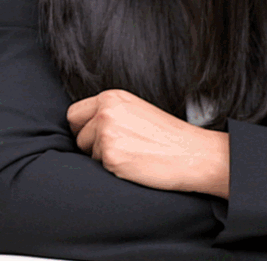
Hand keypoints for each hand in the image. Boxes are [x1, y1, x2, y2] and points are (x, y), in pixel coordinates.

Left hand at [66, 89, 229, 197]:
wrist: (193, 154)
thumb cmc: (166, 135)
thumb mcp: (135, 110)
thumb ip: (109, 112)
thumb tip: (82, 126)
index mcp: (111, 98)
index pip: (74, 114)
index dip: (81, 128)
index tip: (92, 137)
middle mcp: (105, 112)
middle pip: (77, 134)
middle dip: (89, 144)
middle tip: (114, 149)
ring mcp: (106, 134)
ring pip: (88, 153)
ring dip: (104, 158)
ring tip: (132, 154)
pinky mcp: (111, 156)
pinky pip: (99, 167)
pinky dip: (113, 169)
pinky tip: (134, 164)